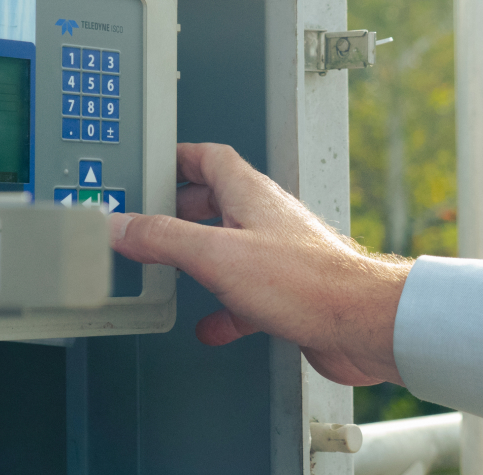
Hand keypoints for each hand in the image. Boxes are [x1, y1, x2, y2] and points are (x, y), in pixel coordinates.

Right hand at [108, 143, 409, 386]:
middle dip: (182, 209)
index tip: (151, 166)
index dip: (178, 158)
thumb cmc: (307, 281)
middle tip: (152, 219)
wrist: (360, 324)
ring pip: (231, 248)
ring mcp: (280, 256)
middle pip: (218, 201)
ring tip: (172, 269)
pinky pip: (247, 295)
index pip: (209, 157)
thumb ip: (163, 237)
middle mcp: (266, 219)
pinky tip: (210, 326)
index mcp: (250, 194)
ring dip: (201, 258)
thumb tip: (122, 224)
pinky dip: (223, 308)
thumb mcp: (216, 255)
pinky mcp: (289, 294)